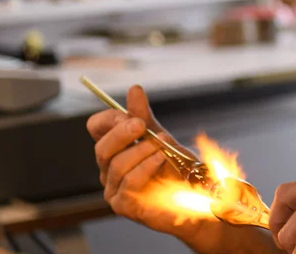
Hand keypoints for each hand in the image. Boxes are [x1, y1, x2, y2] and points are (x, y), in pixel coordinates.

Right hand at [87, 85, 284, 253]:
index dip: (109, 118)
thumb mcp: (161, 136)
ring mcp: (114, 189)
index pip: (96, 127)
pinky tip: (160, 161)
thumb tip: (134, 89)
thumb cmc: (179, 168)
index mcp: (115, 149)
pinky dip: (145, 168)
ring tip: (161, 148)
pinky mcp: (124, 206)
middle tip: (141, 125)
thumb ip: (144, 116)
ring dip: (141, 151)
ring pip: (116, 165)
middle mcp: (109, 169)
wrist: (199, 196)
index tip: (131, 114)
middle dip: (122, 133)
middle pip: (101, 147)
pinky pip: (128, 182)